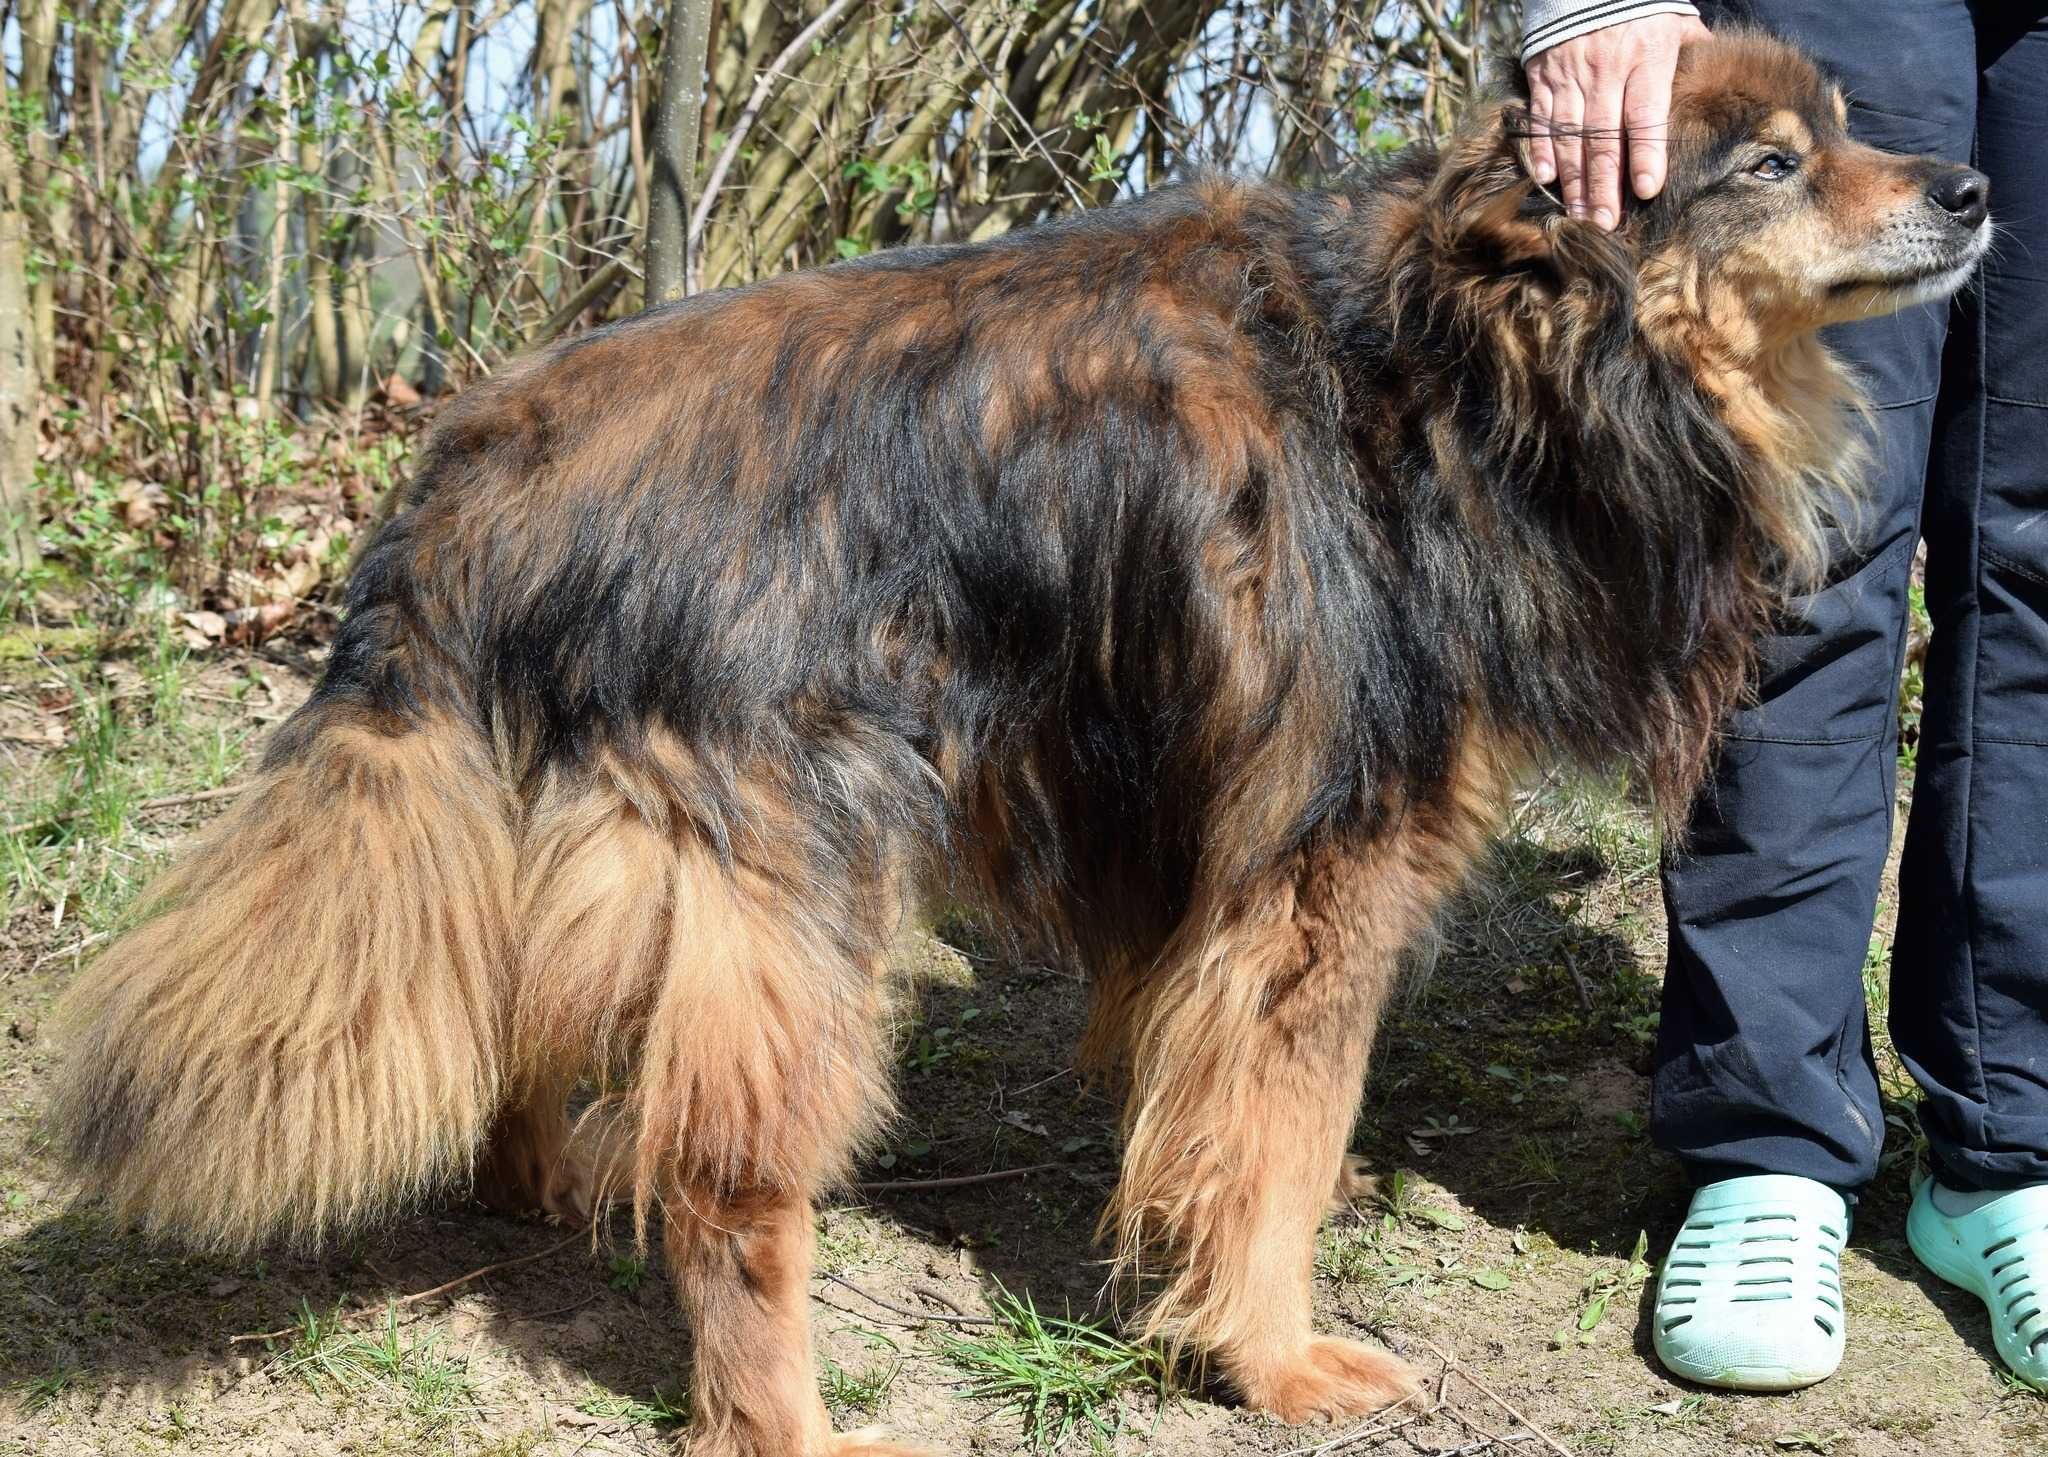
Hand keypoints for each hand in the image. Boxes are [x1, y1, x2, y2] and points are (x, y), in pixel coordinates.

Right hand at [1524, 13, 1710, 229]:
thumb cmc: (1643, 9)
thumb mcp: (1677, 24)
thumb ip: (1693, 58)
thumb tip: (1717, 93)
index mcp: (1646, 57)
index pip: (1645, 114)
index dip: (1646, 153)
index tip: (1647, 189)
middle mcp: (1606, 69)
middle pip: (1602, 137)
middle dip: (1602, 185)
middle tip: (1604, 223)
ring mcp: (1571, 74)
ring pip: (1569, 135)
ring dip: (1573, 180)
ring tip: (1578, 215)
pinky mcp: (1543, 75)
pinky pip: (1540, 119)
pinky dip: (1541, 150)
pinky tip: (1548, 179)